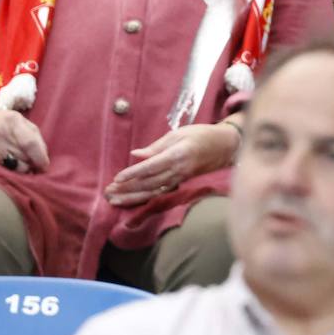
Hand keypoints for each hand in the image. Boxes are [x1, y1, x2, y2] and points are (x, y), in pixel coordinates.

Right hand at [0, 106, 50, 173]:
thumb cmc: (9, 123)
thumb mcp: (25, 124)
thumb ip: (36, 139)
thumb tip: (44, 159)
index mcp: (14, 122)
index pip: (29, 143)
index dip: (40, 157)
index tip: (45, 166)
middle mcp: (1, 134)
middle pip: (23, 157)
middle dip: (33, 163)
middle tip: (35, 164)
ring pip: (15, 166)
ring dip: (23, 168)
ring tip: (24, 163)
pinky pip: (5, 170)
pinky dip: (13, 170)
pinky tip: (13, 164)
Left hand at [104, 123, 239, 207]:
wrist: (225, 147)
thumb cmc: (201, 135)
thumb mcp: (179, 134)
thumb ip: (156, 146)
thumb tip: (136, 155)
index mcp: (177, 155)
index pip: (151, 166)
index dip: (133, 173)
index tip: (117, 178)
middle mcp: (178, 170)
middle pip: (148, 183)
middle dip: (127, 189)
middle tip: (108, 192)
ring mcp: (179, 179)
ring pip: (152, 192)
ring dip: (132, 197)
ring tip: (114, 200)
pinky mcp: (180, 183)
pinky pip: (160, 193)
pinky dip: (144, 198)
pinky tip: (131, 200)